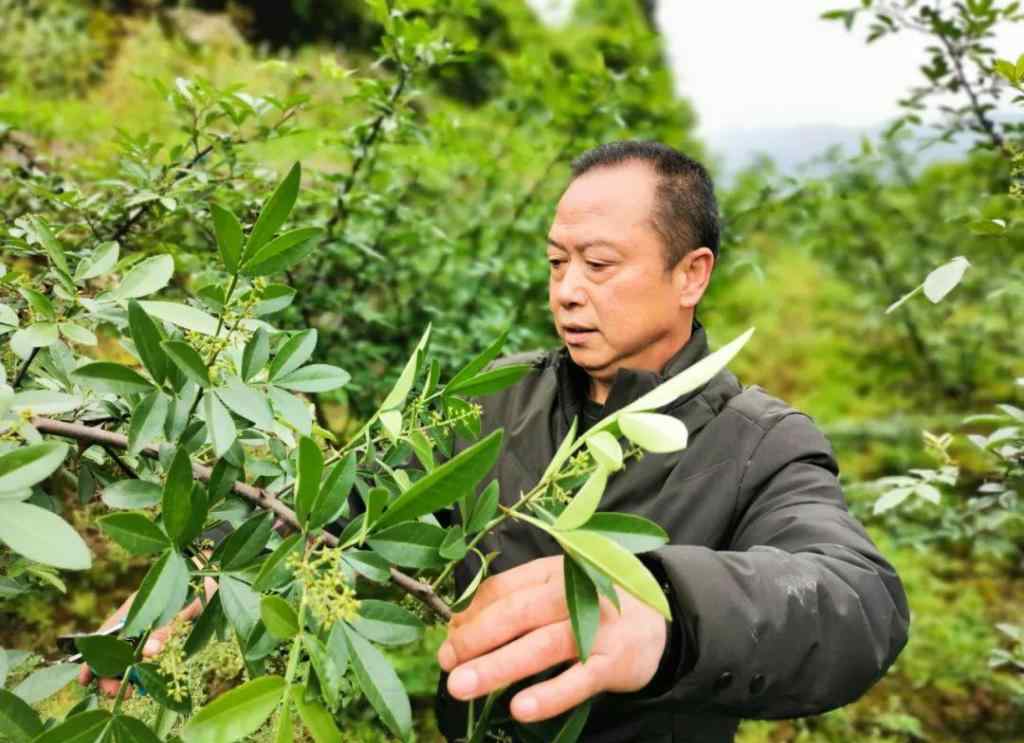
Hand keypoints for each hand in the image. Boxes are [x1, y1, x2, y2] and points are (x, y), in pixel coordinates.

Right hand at [78, 576, 216, 695]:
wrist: (219, 576)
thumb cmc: (201, 585)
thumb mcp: (186, 606)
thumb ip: (167, 628)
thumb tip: (147, 653)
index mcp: (137, 607)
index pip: (107, 635)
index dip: (94, 657)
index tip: (85, 678)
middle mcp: (140, 619)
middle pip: (116, 649)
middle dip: (110, 673)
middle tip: (117, 692)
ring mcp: (152, 628)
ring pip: (131, 656)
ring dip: (127, 675)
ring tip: (131, 692)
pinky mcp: (166, 637)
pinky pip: (149, 657)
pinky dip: (144, 671)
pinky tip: (145, 682)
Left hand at [437, 555, 667, 722]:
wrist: (658, 618)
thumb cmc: (593, 604)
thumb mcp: (555, 589)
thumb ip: (513, 600)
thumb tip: (459, 625)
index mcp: (552, 571)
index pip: (503, 589)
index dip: (470, 613)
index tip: (448, 637)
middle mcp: (574, 593)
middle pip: (516, 614)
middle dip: (475, 639)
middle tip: (446, 662)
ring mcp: (597, 627)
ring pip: (541, 646)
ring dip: (498, 666)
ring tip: (462, 685)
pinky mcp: (615, 661)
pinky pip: (578, 680)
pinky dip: (549, 695)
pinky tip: (520, 708)